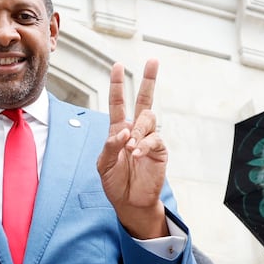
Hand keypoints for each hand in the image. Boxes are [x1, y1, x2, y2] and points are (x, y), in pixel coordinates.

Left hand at [97, 60, 168, 238]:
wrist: (129, 202)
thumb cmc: (114, 182)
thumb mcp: (103, 164)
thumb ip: (110, 145)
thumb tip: (123, 132)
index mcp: (119, 129)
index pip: (118, 102)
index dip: (117, 85)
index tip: (117, 66)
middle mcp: (136, 130)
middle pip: (144, 100)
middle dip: (149, 80)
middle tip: (153, 61)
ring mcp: (149, 139)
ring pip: (148, 118)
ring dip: (137, 129)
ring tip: (130, 147)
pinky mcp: (160, 150)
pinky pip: (154, 139)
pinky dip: (144, 145)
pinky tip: (137, 154)